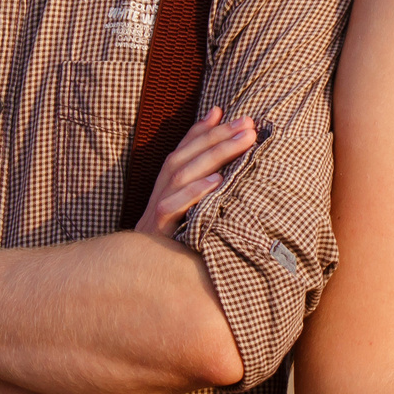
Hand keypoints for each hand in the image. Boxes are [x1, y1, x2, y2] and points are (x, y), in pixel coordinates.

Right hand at [137, 107, 258, 236]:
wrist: (143, 279)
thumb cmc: (175, 243)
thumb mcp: (191, 211)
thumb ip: (205, 179)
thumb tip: (224, 147)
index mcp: (165, 188)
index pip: (184, 151)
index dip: (204, 130)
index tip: (230, 114)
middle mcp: (159, 194)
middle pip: (184, 157)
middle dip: (217, 137)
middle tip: (249, 125)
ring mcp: (155, 213)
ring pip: (180, 176)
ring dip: (213, 156)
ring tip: (243, 142)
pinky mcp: (158, 232)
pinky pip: (171, 208)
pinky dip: (192, 193)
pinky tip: (216, 182)